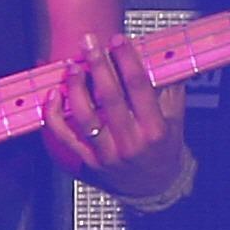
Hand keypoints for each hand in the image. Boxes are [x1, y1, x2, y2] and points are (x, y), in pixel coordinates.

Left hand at [43, 32, 190, 194]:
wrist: (153, 188)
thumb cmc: (163, 151)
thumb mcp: (176, 122)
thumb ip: (169, 90)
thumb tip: (163, 57)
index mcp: (155, 130)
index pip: (139, 88)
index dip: (127, 61)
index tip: (118, 41)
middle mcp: (131, 142)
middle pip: (110, 98)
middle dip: (99, 66)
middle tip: (90, 43)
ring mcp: (108, 153)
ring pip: (85, 116)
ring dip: (76, 88)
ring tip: (73, 66)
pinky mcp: (89, 162)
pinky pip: (66, 137)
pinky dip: (55, 116)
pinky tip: (53, 96)